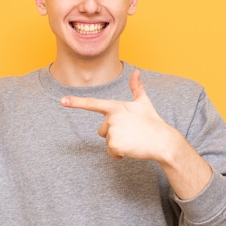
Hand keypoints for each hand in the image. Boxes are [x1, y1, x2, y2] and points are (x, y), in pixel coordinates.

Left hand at [60, 69, 179, 161]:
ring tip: (132, 140)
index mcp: (115, 107)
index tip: (62, 101)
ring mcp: (112, 132)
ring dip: (118, 143)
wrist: (163, 141)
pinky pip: (110, 152)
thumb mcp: (144, 103)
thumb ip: (136, 87)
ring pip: (107, 141)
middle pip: (101, 130)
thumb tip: (136, 71)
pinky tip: (131, 149)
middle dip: (113, 133)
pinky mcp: (114, 145)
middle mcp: (111, 118)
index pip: (93, 103)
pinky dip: (119, 154)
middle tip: (131, 132)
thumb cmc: (152, 121)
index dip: (76, 102)